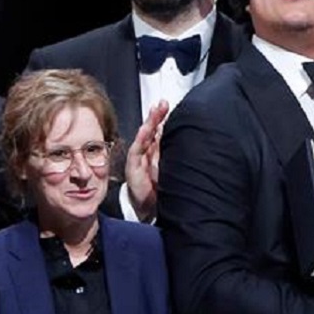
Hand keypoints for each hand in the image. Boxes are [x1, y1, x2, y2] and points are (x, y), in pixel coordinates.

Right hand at [126, 100, 169, 221]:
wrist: (150, 209)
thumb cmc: (159, 189)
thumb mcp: (168, 167)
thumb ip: (170, 152)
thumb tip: (180, 136)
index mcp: (156, 151)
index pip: (158, 130)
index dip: (161, 117)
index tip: (166, 105)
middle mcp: (147, 153)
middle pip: (150, 130)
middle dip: (156, 116)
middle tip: (162, 103)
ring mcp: (139, 159)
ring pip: (144, 136)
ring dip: (149, 123)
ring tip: (155, 111)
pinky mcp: (133, 167)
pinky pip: (137, 151)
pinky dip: (141, 139)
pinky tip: (146, 130)